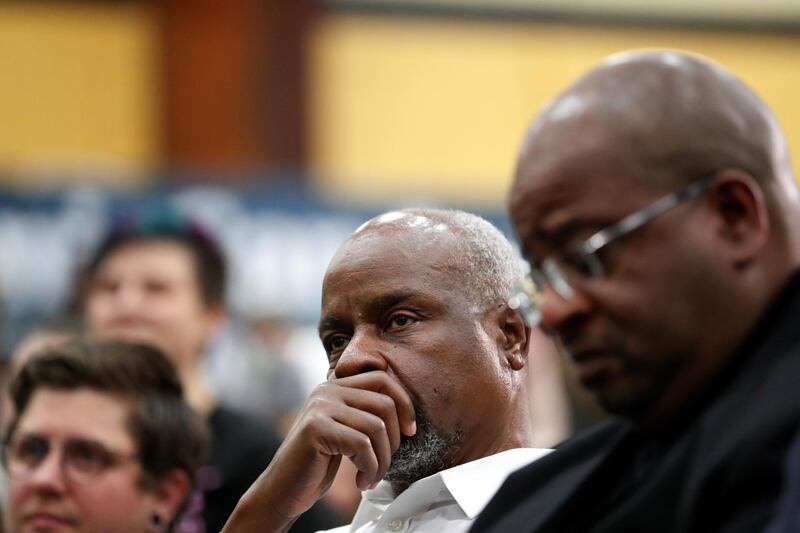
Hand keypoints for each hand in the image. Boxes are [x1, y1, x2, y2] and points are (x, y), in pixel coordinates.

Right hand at [222, 371, 415, 532]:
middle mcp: (327, 390)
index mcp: (335, 386)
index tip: (409, 431)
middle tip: (385, 463)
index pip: (382, 378)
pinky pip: (362, 444)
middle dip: (394, 439)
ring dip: (382, 460)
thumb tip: (407, 409)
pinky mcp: (316, 428)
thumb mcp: (345, 430)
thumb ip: (365, 412)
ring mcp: (320, 407)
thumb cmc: (318, 464)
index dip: (404, 404)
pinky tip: (361, 482)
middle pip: (384, 402)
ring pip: (376, 426)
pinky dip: (370, 468)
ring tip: (372, 477)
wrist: (283, 489)